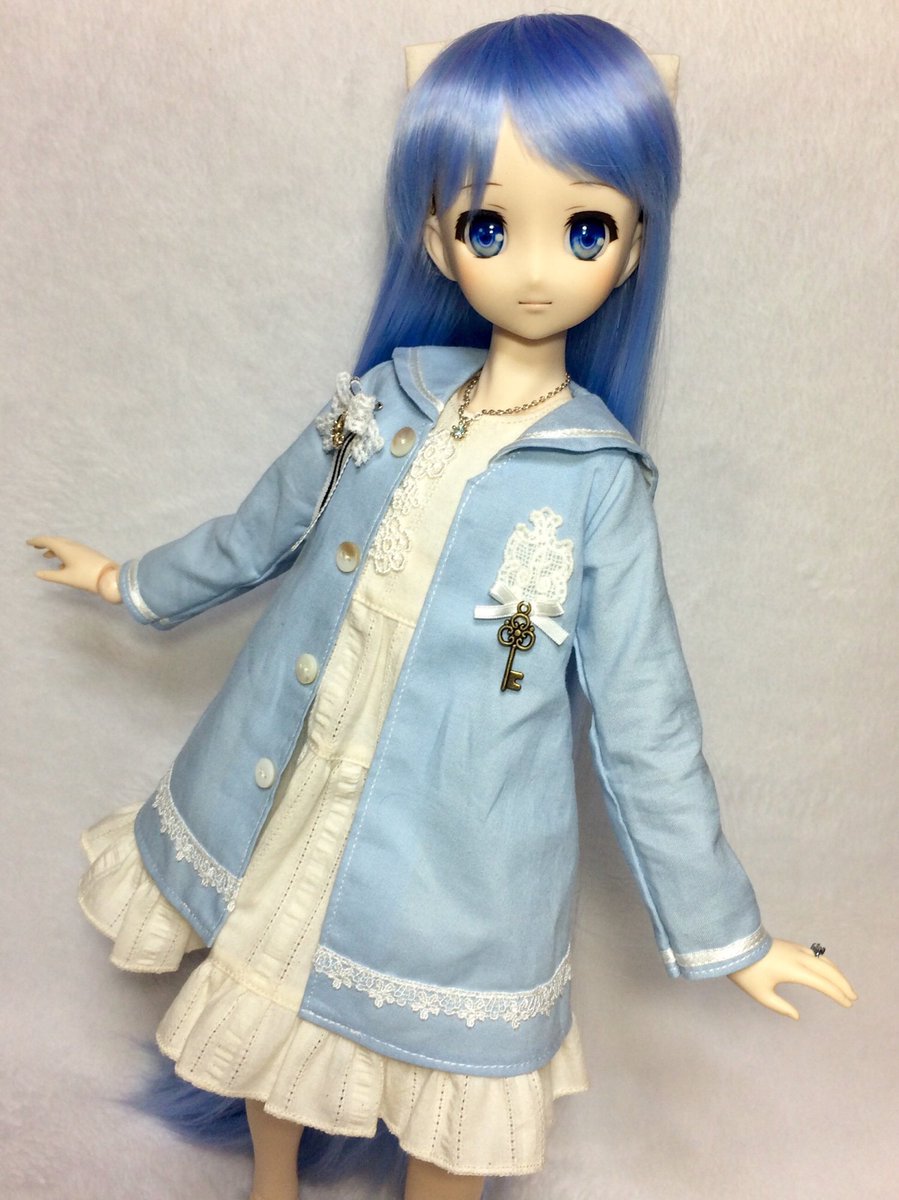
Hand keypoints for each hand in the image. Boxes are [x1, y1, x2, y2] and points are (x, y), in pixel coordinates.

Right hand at [27, 535, 120, 602]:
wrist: (110, 577)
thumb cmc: (86, 577)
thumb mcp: (65, 578)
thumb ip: (50, 575)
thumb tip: (37, 573)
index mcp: (65, 548)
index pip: (48, 541)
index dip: (37, 541)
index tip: (28, 542)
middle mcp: (73, 545)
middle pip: (56, 541)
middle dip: (45, 542)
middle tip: (35, 546)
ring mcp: (82, 549)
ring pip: (64, 545)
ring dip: (54, 548)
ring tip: (46, 556)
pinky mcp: (88, 554)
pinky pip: (71, 550)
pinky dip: (63, 553)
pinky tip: (62, 564)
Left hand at [729, 938, 856, 1019]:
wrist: (735, 946)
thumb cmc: (746, 972)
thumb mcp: (761, 994)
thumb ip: (781, 1007)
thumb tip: (797, 1016)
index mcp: (794, 970)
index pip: (822, 983)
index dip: (837, 994)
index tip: (847, 1004)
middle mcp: (799, 957)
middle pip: (828, 970)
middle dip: (842, 984)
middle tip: (853, 997)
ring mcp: (795, 949)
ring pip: (823, 960)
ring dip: (836, 973)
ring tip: (844, 986)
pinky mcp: (791, 945)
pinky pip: (815, 955)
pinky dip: (826, 964)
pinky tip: (828, 971)